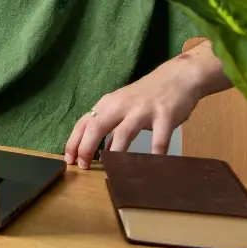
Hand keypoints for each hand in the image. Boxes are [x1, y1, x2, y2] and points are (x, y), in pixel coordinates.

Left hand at [63, 42, 228, 168]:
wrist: (176, 77)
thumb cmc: (145, 95)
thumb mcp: (122, 108)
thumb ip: (111, 127)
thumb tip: (99, 150)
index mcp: (108, 104)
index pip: (84, 123)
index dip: (74, 142)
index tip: (70, 160)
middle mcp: (121, 106)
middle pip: (97, 126)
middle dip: (87, 148)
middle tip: (84, 166)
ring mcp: (143, 110)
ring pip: (124, 133)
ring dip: (115, 152)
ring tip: (112, 170)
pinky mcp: (165, 115)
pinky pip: (159, 137)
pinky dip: (156, 152)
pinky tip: (153, 166)